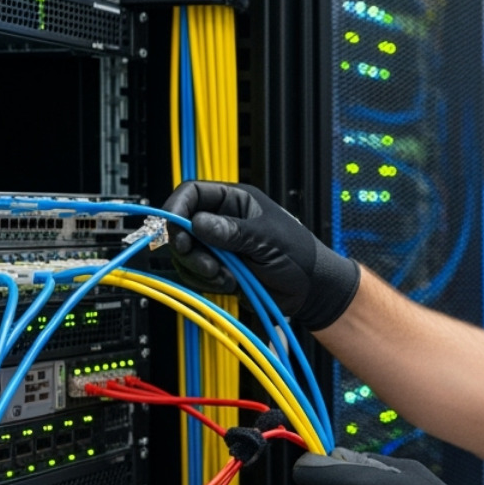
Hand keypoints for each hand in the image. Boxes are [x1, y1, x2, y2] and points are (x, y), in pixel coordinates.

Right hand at [162, 181, 360, 329]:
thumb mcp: (267, 240)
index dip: (177, 207)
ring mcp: (218, 246)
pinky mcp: (217, 269)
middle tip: (207, 264)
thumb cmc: (300, 256)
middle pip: (182, 226)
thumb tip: (198, 222)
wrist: (310, 291)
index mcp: (236, 201)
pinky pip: (195, 274)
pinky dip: (207, 282)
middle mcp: (222, 221)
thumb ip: (232, 231)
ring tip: (227, 276)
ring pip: (185, 253)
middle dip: (189, 248)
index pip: (193, 193)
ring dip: (199, 269)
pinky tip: (230, 284)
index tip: (173, 227)